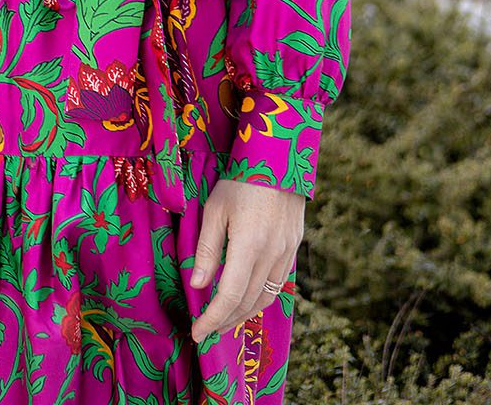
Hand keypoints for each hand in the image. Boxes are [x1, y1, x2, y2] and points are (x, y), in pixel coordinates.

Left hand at [189, 178, 303, 342]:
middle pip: (248, 303)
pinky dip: (260, 298)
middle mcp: (272, 254)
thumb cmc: (241, 179)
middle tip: (205, 330)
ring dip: (243, 314)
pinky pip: (278, 284)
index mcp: (250, 245)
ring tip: (223, 320)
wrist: (280, 156)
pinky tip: (247, 298)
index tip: (196, 333)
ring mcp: (287, 252)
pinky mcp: (294, 247)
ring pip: (266, 297)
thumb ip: (207, 248)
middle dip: (225, 321)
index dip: (212, 319)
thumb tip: (197, 285)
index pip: (230, 296)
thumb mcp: (215, 208)